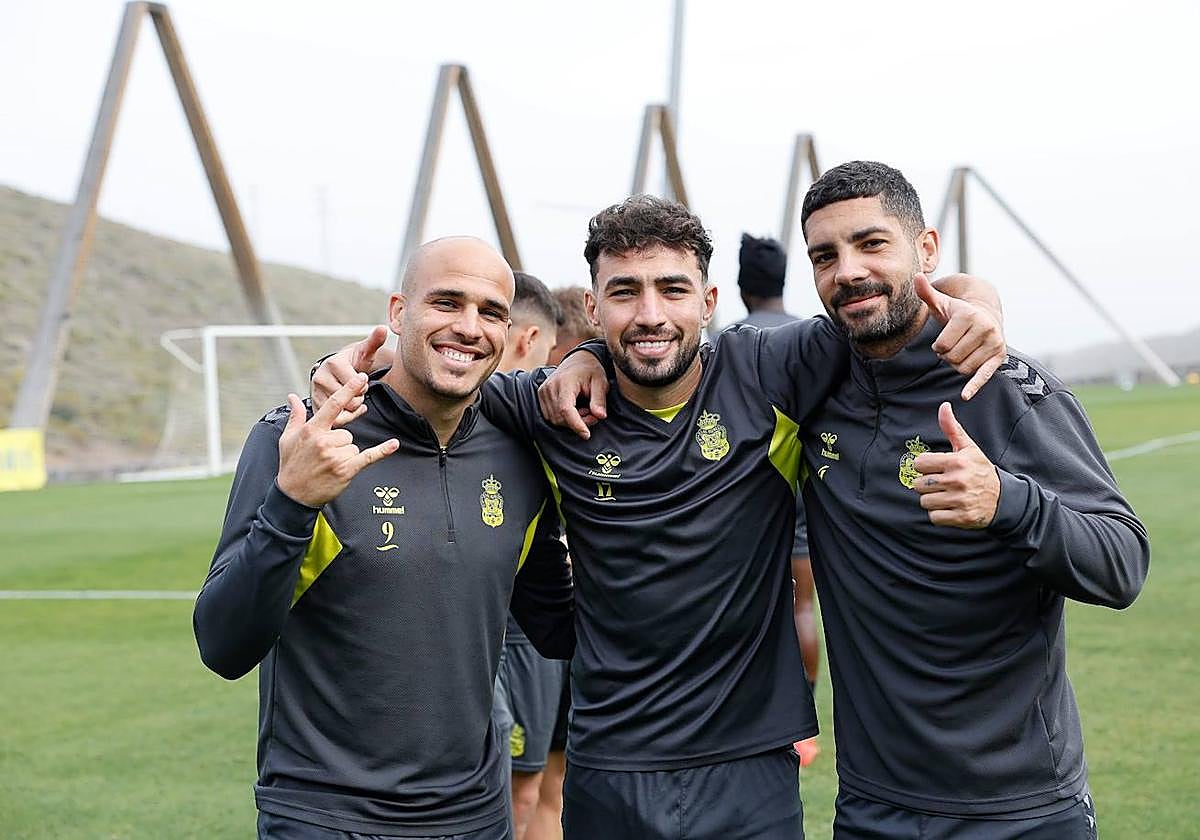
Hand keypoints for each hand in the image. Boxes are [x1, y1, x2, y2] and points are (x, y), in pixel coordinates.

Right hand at [277, 373, 398, 507]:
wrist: (293, 495)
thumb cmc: (291, 465)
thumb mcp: (288, 438)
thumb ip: (295, 416)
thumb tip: (293, 396)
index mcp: (312, 430)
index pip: (333, 405)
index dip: (348, 390)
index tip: (361, 378)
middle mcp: (324, 441)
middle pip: (347, 432)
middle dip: (339, 443)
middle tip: (324, 456)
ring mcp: (336, 456)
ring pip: (354, 446)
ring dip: (345, 455)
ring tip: (328, 465)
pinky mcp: (346, 470)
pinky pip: (368, 456)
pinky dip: (382, 451)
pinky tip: (394, 444)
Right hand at [311, 326, 393, 422]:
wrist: (337, 372)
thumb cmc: (354, 362)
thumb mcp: (365, 352)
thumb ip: (374, 341)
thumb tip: (383, 328)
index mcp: (333, 363)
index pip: (357, 383)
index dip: (364, 384)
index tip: (362, 379)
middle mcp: (320, 377)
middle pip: (350, 399)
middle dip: (359, 396)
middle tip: (357, 390)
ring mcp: (315, 392)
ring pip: (343, 411)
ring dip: (353, 407)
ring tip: (352, 397)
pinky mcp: (315, 406)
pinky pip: (336, 419)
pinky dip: (347, 417)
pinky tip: (351, 409)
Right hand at [536, 351, 608, 439]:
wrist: (578, 359)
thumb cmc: (591, 370)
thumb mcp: (601, 382)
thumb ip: (599, 399)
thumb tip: (600, 416)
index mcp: (565, 381)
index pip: (565, 409)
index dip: (576, 424)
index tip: (586, 435)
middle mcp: (550, 387)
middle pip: (560, 417)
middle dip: (578, 422)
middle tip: (594, 415)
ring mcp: (543, 391)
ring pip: (555, 419)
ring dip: (571, 421)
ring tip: (585, 409)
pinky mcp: (542, 396)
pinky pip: (551, 416)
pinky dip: (563, 418)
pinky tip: (575, 409)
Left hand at [911, 402, 998, 528]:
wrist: (1003, 498)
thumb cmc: (980, 470)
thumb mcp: (968, 448)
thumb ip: (952, 429)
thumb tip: (944, 406)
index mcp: (956, 462)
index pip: (919, 463)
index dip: (925, 466)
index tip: (935, 468)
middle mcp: (957, 481)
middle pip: (919, 484)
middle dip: (927, 484)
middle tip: (941, 483)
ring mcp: (960, 501)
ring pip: (925, 502)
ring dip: (932, 500)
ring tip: (946, 495)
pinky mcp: (961, 518)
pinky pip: (934, 518)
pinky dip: (939, 515)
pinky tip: (950, 508)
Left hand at [918, 274, 1005, 400]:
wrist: (985, 314)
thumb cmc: (956, 312)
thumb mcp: (940, 302)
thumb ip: (926, 292)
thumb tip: (916, 277)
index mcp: (968, 315)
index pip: (941, 346)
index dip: (937, 346)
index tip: (943, 339)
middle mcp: (985, 327)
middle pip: (951, 358)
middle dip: (946, 355)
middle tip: (952, 346)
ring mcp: (995, 342)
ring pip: (962, 368)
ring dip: (957, 364)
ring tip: (961, 351)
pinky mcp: (1000, 356)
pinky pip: (984, 375)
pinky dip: (974, 386)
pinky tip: (964, 396)